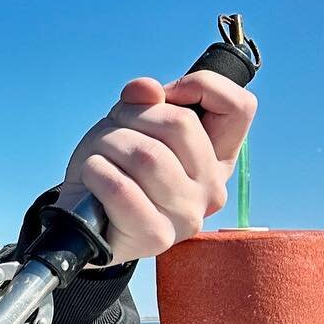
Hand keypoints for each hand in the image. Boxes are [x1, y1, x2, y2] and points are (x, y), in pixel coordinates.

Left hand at [59, 71, 257, 265]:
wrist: (83, 219)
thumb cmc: (114, 168)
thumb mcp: (127, 123)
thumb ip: (143, 101)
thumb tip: (147, 89)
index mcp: (218, 157)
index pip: (240, 106)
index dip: (200, 86)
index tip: (164, 97)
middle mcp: (213, 188)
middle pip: (181, 123)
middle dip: (132, 116)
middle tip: (115, 134)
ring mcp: (189, 215)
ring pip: (147, 155)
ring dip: (109, 144)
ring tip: (100, 157)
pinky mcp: (157, 237)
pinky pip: (120, 188)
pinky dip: (96, 170)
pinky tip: (93, 176)